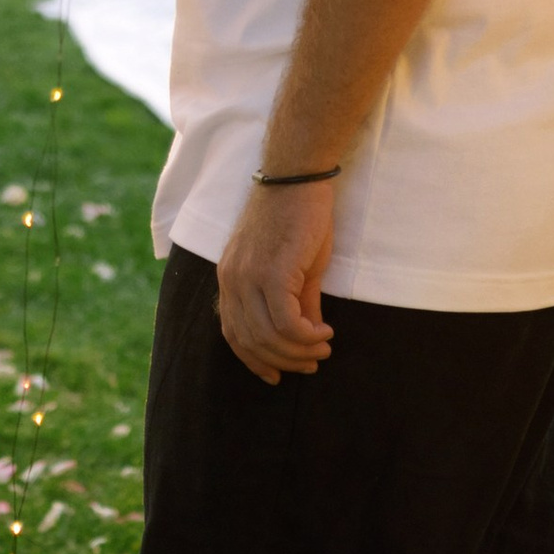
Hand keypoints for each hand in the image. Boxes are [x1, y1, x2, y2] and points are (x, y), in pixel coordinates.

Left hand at [216, 175, 336, 382]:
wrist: (298, 178)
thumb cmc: (297, 216)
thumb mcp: (293, 266)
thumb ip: (295, 301)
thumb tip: (304, 336)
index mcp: (230, 278)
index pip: (233, 334)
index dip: (254, 360)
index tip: (276, 376)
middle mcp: (232, 280)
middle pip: (251, 341)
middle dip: (283, 361)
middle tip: (313, 363)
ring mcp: (249, 277)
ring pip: (269, 337)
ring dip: (300, 351)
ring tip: (323, 348)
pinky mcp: (272, 272)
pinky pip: (287, 323)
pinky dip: (307, 336)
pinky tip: (324, 333)